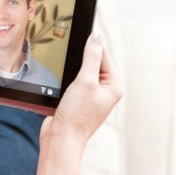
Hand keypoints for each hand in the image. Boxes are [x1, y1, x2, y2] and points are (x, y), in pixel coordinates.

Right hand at [36, 33, 122, 174]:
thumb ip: (92, 57)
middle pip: (93, 62)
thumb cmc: (76, 114)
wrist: (61, 138)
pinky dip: (67, 79)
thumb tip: (96, 37)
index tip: (78, 36)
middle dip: (80, 60)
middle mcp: (106, 90)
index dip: (91, 46)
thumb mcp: (85, 81)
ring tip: (67, 80)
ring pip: (81, 71)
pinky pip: (74, 81)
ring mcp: (92, 96)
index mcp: (114, 86)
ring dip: (72, 70)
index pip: (104, 56)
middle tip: (70, 63)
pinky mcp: (79, 100)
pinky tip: (61, 84)